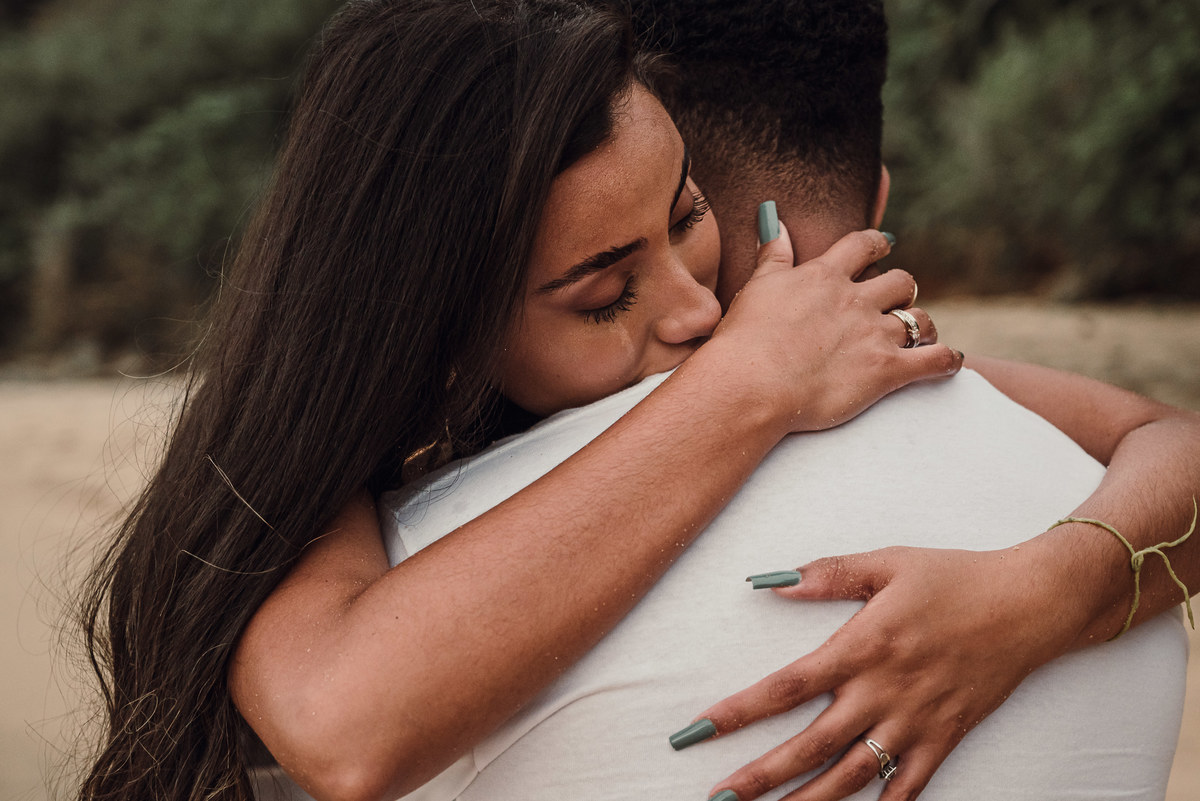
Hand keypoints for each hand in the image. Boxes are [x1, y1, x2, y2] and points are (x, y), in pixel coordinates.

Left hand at [692, 544, 1089, 800]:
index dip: (740, 710)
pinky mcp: (946, 737)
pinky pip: (908, 786)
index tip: (700, 727)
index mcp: (863, 645)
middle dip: (761, 775)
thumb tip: (774, 585)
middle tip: (720, 795)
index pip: (787, 685)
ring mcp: (916, 720)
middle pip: (810, 744)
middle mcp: (884, 690)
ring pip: (852, 775)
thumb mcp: (889, 562)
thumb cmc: (956, 577)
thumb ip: (830, 573)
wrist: (1031, 605)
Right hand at [709, 227, 959, 434]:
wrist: (751, 385)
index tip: (885, 244)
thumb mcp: (757, 286)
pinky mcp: (886, 370)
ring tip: (921, 335)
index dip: (878, 243)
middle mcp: (855, 300)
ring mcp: (874, 335)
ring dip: (922, 326)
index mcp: (825, 277)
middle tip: (896, 302)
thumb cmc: (745, 338)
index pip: (863, 245)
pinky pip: (933, 360)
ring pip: (920, 320)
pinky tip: (951, 361)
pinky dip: (947, 360)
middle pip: (900, 282)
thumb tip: (772, 217)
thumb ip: (773, 253)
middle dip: (902, 290)